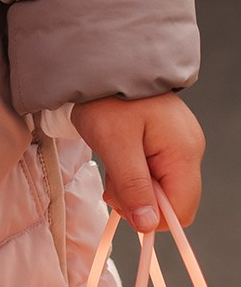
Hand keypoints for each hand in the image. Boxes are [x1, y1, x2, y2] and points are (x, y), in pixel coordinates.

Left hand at [70, 93, 203, 233]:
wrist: (99, 61)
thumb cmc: (107, 97)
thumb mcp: (115, 145)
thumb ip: (134, 187)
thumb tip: (148, 224)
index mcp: (183, 151)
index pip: (182, 209)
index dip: (153, 216)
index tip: (123, 203)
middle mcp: (188, 148)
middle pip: (171, 199)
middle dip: (139, 198)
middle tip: (112, 180)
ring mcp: (178, 142)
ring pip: (159, 186)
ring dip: (132, 184)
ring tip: (112, 161)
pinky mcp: (164, 138)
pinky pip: (153, 169)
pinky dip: (133, 170)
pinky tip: (118, 155)